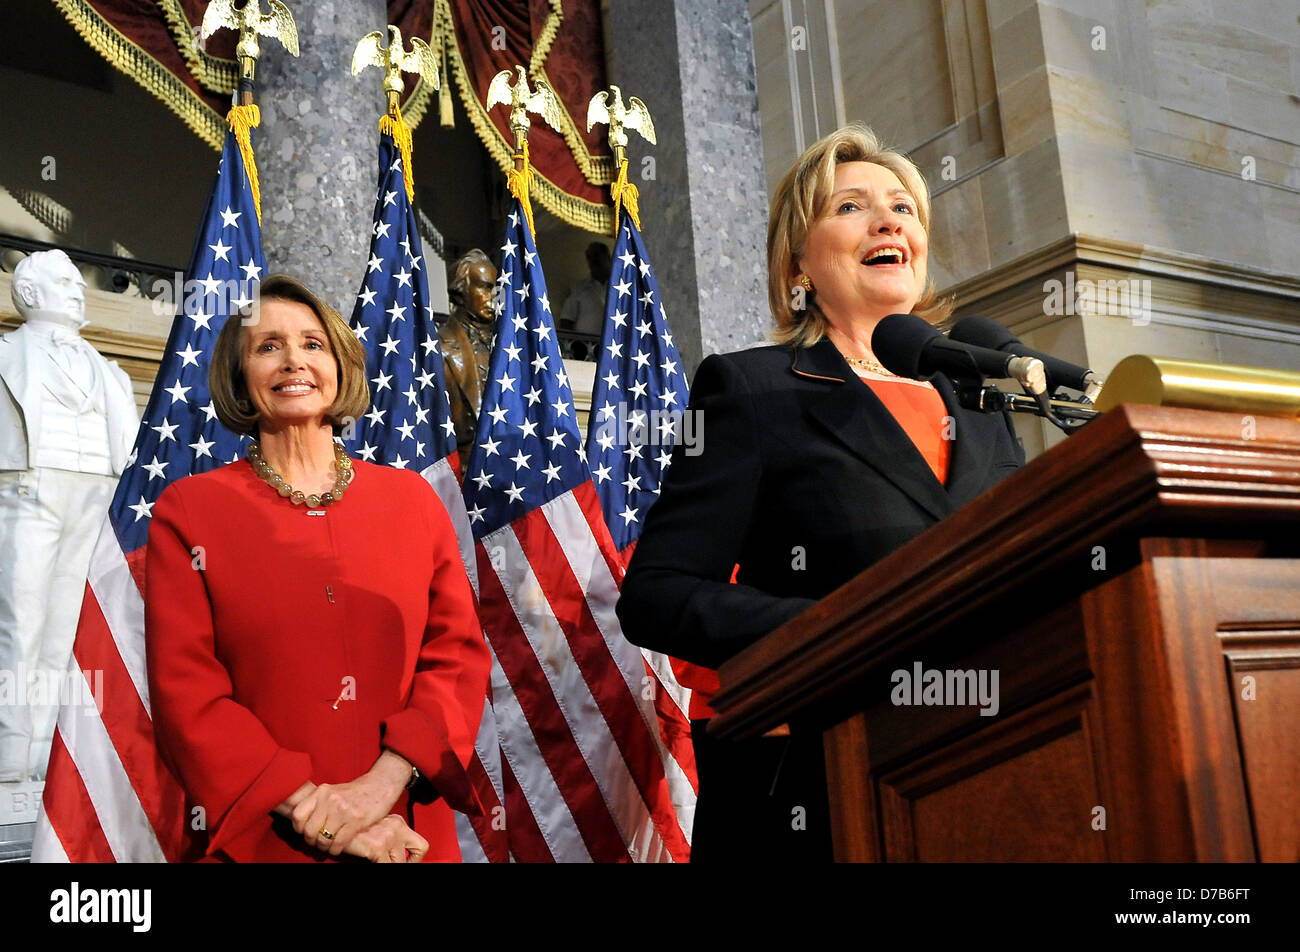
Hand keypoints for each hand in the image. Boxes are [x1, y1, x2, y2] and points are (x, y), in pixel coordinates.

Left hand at [291, 751, 411, 855]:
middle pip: (309, 830)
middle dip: (312, 841)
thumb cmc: (356, 792)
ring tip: (329, 846)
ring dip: (325, 847)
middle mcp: (329, 799)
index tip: (306, 831)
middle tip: (318, 842)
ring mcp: (343, 809)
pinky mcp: (356, 820)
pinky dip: (336, 850)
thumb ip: (318, 804)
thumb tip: (302, 825)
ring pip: (323, 839)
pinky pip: (338, 843)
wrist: (381, 785)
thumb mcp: (333, 792)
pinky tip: (338, 848)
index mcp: (322, 791)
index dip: (299, 828)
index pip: (297, 815)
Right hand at [346, 815, 428, 863]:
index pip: (420, 846)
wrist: (330, 820)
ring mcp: (389, 836)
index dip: (415, 860)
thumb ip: (385, 842)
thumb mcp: (374, 832)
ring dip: (388, 864)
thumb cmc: (348, 827)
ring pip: (400, 863)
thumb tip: (392, 860)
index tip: (407, 863)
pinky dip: (379, 866)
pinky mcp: (377, 846)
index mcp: (397, 822)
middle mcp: (397, 826)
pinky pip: (386, 866)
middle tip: (388, 862)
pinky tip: (369, 862)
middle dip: (402, 864)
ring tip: (376, 861)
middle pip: (415, 854)